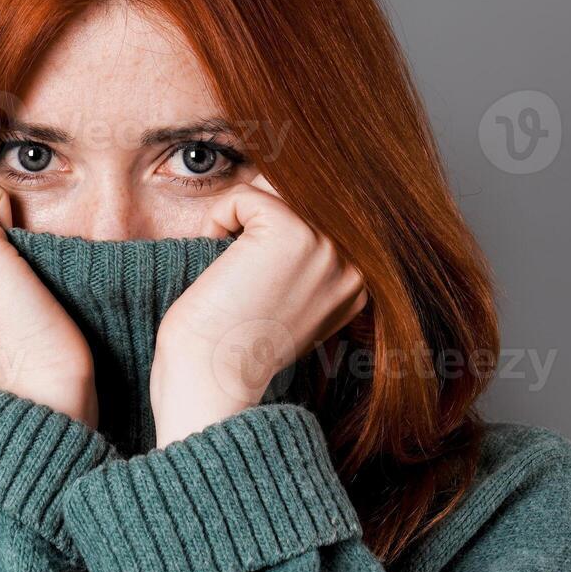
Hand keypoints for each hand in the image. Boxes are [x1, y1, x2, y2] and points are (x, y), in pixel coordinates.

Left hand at [150, 175, 368, 446]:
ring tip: (232, 274)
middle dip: (252, 221)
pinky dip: (215, 224)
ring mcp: (329, 246)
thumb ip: (300, 251)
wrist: (211, 383)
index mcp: (359, 280)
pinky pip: (241, 196)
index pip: (314, 209)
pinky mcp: (293, 233)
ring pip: (270, 187)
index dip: (265, 231)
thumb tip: (284, 188)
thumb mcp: (282, 295)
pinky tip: (222, 273)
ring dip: (236, 222)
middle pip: (294, 192)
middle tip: (239, 281)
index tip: (252, 285)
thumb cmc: (230, 346)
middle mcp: (355, 262)